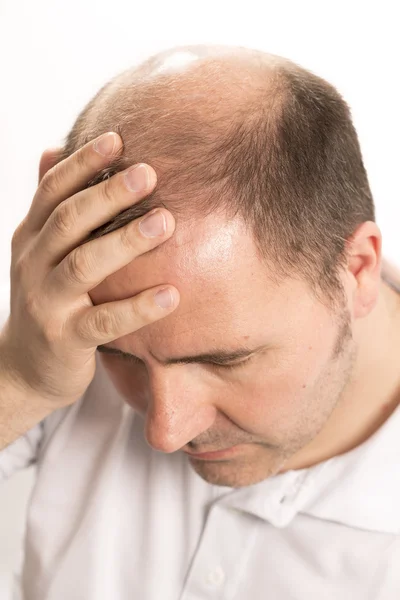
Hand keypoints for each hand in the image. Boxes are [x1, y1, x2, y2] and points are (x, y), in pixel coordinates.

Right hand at [0, 132, 178, 406]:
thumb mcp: (40, 253)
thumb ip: (51, 207)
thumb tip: (54, 147)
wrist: (23, 369)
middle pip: (68, 221)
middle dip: (108, 194)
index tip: (118, 138)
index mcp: (30, 238)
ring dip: (126, 241)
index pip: (51, 192)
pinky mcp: (66, 340)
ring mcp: (47, 304)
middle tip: (149, 173)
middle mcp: (33, 265)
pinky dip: (138, 307)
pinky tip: (172, 294)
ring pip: (84, 265)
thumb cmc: (47, 300)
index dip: (82, 164)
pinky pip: (104, 322)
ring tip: (166, 221)